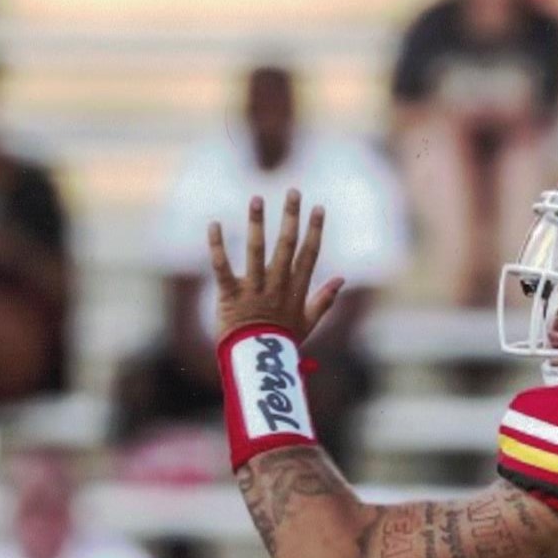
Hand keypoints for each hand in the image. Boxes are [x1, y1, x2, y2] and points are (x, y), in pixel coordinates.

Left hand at [207, 189, 345, 340]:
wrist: (256, 366)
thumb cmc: (281, 342)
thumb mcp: (308, 323)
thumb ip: (324, 300)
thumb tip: (342, 278)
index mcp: (296, 291)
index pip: (308, 255)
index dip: (314, 231)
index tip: (318, 208)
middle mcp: (277, 287)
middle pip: (286, 247)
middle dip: (291, 218)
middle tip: (293, 191)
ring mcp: (253, 291)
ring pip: (256, 253)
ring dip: (257, 224)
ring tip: (257, 199)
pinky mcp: (229, 296)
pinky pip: (222, 268)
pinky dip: (217, 247)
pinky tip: (214, 224)